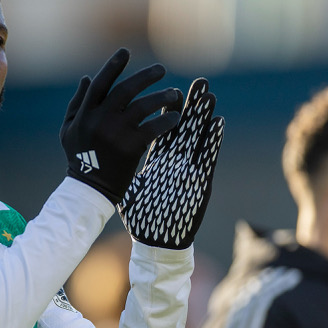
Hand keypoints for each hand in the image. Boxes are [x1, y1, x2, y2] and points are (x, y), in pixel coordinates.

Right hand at [60, 48, 183, 203]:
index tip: (125, 52)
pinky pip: (154, 128)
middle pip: (125, 90)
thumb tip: (87, 77)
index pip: (101, 83)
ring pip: (143, 106)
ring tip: (175, 93)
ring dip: (161, 96)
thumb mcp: (69, 130)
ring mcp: (115, 133)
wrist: (90, 189)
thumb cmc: (79, 158)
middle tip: (161, 69)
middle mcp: (99, 120)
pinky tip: (176, 117)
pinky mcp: (130, 148)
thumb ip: (77, 103)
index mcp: (84, 114)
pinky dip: (166, 121)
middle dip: (145, 76)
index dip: (113, 66)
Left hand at [117, 77, 223, 248]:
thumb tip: (109, 154)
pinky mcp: (199, 185)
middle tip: (200, 82)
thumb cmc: (144, 219)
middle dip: (192, 105)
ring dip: (204, 118)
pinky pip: (206, 160)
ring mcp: (188, 172)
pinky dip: (212, 142)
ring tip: (210, 95)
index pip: (162, 130)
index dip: (167, 110)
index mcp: (158, 162)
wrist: (157, 245)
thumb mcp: (131, 189)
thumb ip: (126, 168)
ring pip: (197, 139)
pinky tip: (218, 124)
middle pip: (184, 128)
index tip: (169, 89)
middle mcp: (175, 163)